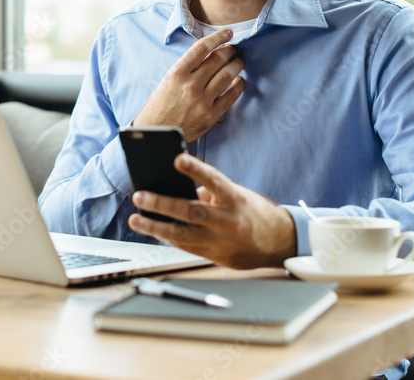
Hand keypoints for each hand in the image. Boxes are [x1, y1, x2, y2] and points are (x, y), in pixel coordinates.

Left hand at [127, 153, 296, 268]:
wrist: (277, 243)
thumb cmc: (251, 212)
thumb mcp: (237, 195)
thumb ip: (209, 191)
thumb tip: (177, 187)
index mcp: (235, 199)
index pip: (214, 180)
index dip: (195, 169)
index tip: (178, 158)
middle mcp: (228, 220)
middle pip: (191, 211)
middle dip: (162, 203)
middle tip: (140, 196)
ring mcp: (220, 240)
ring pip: (182, 234)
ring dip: (155, 226)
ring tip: (136, 218)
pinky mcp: (214, 255)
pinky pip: (185, 246)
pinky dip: (166, 237)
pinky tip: (151, 229)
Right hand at [132, 28, 244, 142]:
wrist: (156, 136)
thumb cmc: (159, 108)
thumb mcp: (167, 82)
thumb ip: (186, 69)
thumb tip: (207, 56)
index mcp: (176, 74)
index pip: (201, 48)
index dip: (218, 37)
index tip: (228, 33)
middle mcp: (190, 85)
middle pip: (218, 59)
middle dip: (230, 50)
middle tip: (234, 50)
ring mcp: (202, 100)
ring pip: (227, 74)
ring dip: (237, 65)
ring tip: (239, 62)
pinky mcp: (211, 115)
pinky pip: (231, 95)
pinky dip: (239, 85)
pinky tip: (240, 81)